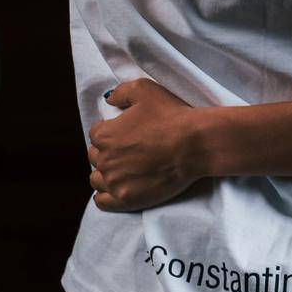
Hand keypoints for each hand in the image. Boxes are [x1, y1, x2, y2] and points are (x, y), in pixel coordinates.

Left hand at [87, 79, 208, 212]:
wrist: (195, 144)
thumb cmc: (172, 115)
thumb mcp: (145, 90)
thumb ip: (121, 92)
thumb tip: (109, 101)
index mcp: (105, 134)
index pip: (96, 134)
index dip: (111, 132)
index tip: (125, 134)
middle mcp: (105, 159)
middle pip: (96, 157)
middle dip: (108, 152)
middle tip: (128, 151)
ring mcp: (115, 182)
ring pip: (97, 179)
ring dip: (106, 174)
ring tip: (123, 170)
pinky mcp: (126, 199)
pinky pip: (103, 201)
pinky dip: (105, 195)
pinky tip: (117, 188)